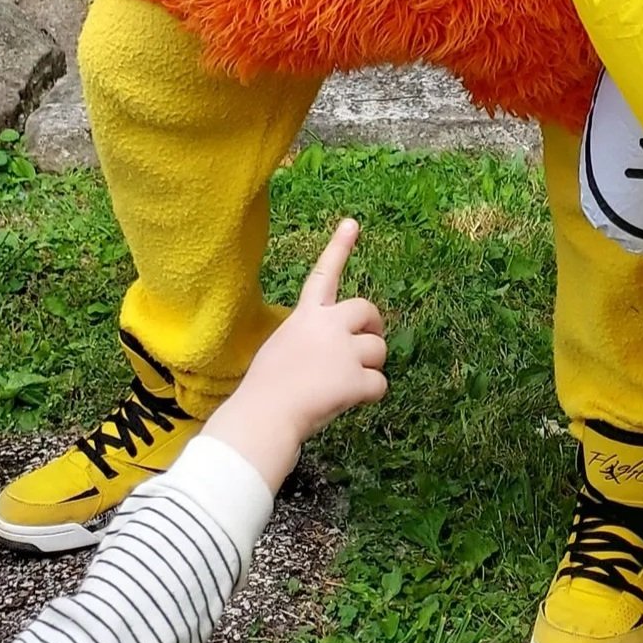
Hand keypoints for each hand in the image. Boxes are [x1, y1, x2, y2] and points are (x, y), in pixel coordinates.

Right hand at [204, 220, 389, 490]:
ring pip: (378, 351)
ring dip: (369, 368)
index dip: (338, 248)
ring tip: (341, 386)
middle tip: (367, 347)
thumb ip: (309, 342)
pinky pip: (380, 385)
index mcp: (304, 317)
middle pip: (368, 310)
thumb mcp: (281, 350)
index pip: (323, 275)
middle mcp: (327, 325)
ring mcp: (343, 350)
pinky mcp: (355, 378)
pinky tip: (348, 404)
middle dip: (373, 328)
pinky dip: (369, 396)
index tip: (352, 223)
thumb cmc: (263, 393)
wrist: (262, 419)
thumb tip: (331, 353)